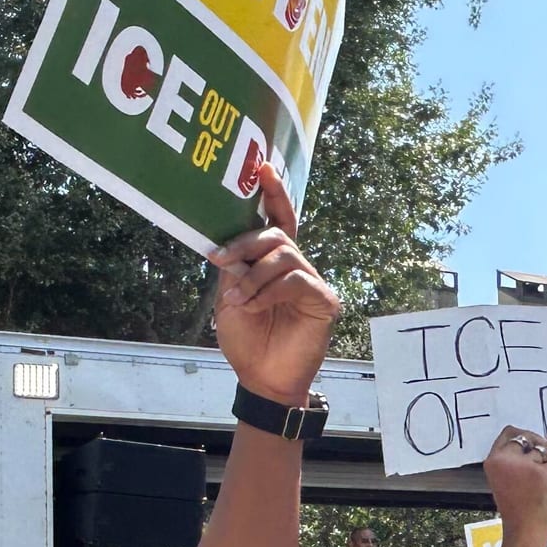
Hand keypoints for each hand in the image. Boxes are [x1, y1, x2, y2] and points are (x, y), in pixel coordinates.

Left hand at [211, 163, 340, 408]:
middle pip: (277, 234)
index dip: (273, 193)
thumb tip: (228, 243)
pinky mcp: (324, 301)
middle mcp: (296, 266)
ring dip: (254, 275)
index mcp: (273, 262)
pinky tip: (256, 306)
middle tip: (222, 260)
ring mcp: (312, 282)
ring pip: (284, 255)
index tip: (263, 167)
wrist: (261, 378)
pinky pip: (297, 280)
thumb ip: (234, 267)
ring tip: (239, 299)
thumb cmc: (246, 340)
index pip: (278, 219)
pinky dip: (270, 291)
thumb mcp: (230, 296)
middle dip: (246, 243)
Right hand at [484, 426, 546, 538]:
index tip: (540, 443)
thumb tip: (546, 445)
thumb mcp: (512, 480)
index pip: (509, 433)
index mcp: (493, 461)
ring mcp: (520, 465)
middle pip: (529, 436)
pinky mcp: (538, 472)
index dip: (527, 436)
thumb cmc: (520, 511)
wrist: (524, 531)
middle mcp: (503, 459)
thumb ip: (522, 461)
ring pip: (545, 449)